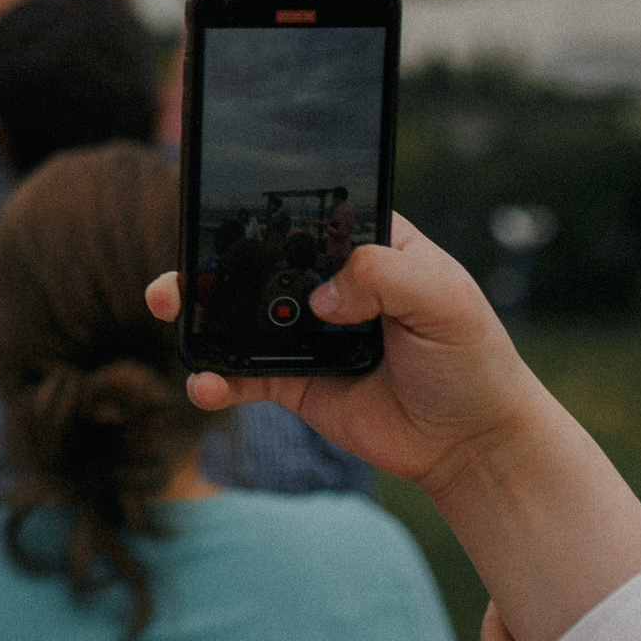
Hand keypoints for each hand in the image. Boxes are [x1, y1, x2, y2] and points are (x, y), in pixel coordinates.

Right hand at [145, 215, 640, 640]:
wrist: (472, 441)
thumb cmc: (471, 357)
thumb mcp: (444, 298)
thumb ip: (384, 278)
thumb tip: (323, 296)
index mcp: (364, 243)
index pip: (304, 213)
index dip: (260, 206)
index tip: (215, 200)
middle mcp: (326, 281)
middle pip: (255, 260)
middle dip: (209, 260)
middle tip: (179, 265)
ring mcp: (305, 331)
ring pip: (238, 315)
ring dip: (198, 313)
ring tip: (168, 310)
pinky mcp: (293, 381)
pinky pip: (243, 374)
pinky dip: (218, 378)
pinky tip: (206, 383)